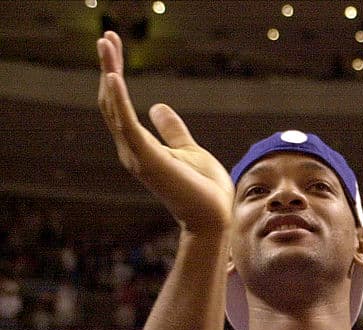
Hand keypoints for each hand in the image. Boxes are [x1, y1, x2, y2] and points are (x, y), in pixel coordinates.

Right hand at [97, 32, 232, 234]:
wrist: (215, 218)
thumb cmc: (205, 189)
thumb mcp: (189, 149)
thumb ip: (172, 129)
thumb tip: (157, 106)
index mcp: (140, 145)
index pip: (119, 105)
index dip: (114, 75)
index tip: (112, 46)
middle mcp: (131, 149)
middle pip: (112, 102)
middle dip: (108, 67)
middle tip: (106, 37)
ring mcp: (137, 155)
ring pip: (114, 108)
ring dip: (109, 74)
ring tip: (106, 45)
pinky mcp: (147, 160)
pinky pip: (127, 125)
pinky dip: (119, 101)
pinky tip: (113, 77)